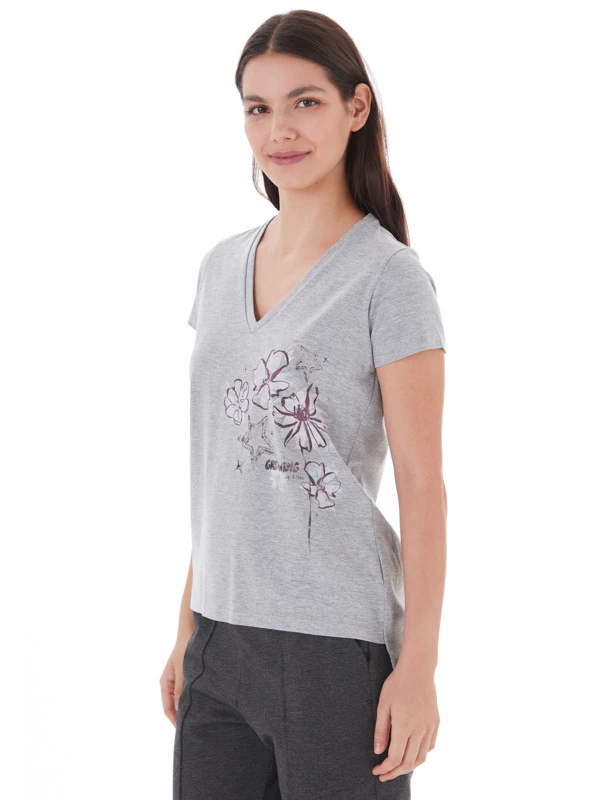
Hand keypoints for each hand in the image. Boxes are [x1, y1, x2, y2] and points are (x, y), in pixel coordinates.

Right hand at [160, 630, 192, 726]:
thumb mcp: (184, 670)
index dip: (174, 721)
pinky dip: (192, 698)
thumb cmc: (185, 649)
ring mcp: (178, 679)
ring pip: (181, 699)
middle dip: (181, 716)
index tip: (184, 731)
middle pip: (174, 705)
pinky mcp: (186, 675)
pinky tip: (203, 702)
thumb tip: (180, 708)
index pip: (167, 708)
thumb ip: (181, 689)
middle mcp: (170, 683)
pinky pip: (187, 691)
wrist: (191, 632)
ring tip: (199, 717)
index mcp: (165, 683)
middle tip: (194, 727)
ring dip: (188, 707)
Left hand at [371, 662, 439, 781]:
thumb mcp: (383, 705)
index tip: (376, 770)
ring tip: (397, 768)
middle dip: (395, 772)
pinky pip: (430, 746)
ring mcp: (430, 727)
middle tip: (384, 775)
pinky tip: (412, 752)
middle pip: (409, 762)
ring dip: (409, 767)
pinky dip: (421, 755)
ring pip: (422, 757)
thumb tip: (378, 752)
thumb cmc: (397, 685)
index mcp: (405, 727)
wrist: (418, 669)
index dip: (386, 768)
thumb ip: (381, 730)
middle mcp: (420, 730)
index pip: (396, 758)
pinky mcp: (435, 722)